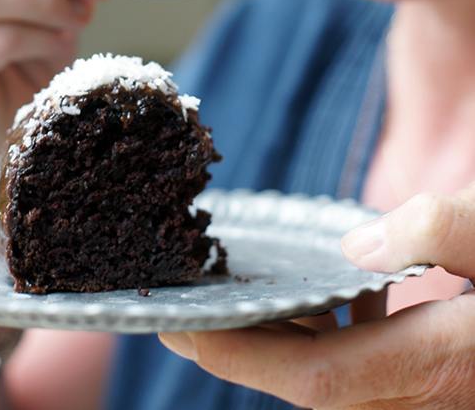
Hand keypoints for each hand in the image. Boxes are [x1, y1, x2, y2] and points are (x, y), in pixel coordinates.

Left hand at [160, 187, 474, 408]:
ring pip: (338, 375)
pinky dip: (333, 327)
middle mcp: (430, 390)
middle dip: (242, 348)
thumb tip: (359, 247)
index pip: (316, 377)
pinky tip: (337, 288)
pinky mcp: (440, 369)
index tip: (178, 328)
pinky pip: (368, 359)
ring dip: (283, 336)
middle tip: (188, 302)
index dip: (240, 357)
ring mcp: (433, 385)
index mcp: (441, 363)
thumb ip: (442, 231)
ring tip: (245, 290)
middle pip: (313, 383)